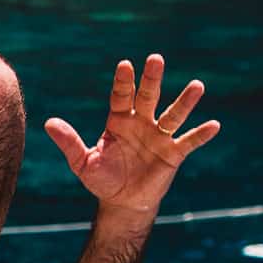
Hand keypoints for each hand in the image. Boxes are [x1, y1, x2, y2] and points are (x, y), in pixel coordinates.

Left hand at [44, 54, 218, 211]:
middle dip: (152, 79)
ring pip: (173, 115)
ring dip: (185, 102)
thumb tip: (48, 123)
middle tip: (156, 59)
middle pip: (148, 97)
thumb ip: (69, 143)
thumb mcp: (82, 163)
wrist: (122, 202)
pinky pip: (188, 142)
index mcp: (119, 121)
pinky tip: (214, 125)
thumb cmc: (102, 179)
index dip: (123, 82)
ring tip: (197, 86)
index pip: (121, 96)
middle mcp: (141, 123)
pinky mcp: (173, 154)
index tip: (125, 65)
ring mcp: (159, 137)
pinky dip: (200, 134)